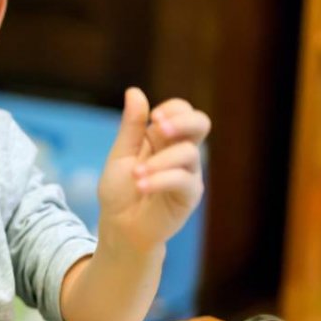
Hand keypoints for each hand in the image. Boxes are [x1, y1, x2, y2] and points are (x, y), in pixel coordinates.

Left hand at [98, 88, 208, 252]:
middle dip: (182, 120)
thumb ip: (131, 127)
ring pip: (190, 153)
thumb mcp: (121, 155)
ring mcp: (188, 174)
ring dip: (160, 161)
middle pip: (200, 123)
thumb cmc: (120, 192)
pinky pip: (184, 180)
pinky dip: (162, 179)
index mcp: (163, 139)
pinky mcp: (189, 196)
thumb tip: (134, 92)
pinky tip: (142, 186)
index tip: (153, 117)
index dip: (172, 109)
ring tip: (136, 175)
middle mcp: (180, 153)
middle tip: (159, 126)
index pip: (181, 111)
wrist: (120, 228)